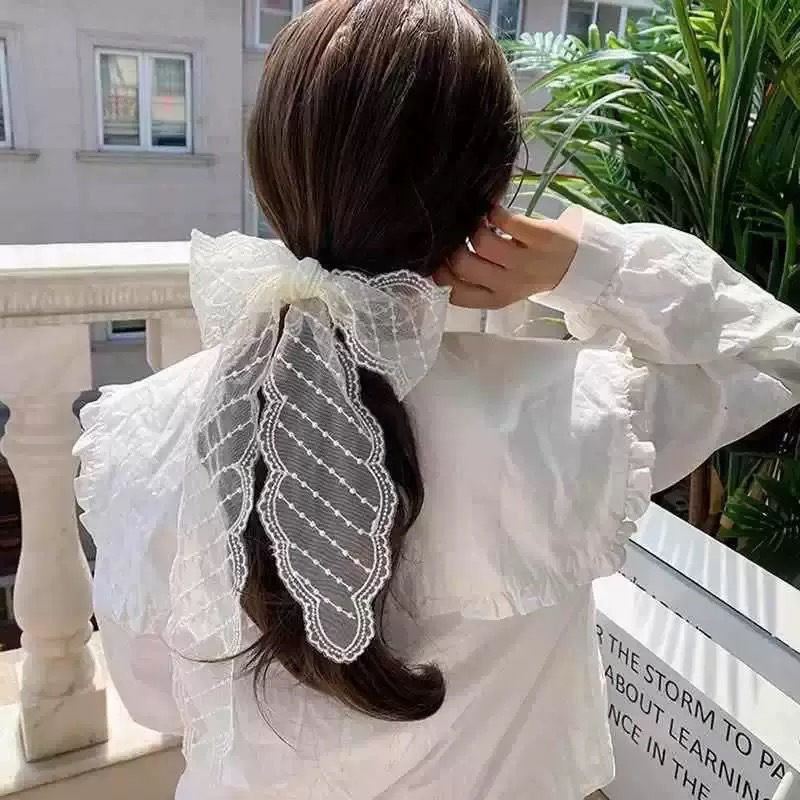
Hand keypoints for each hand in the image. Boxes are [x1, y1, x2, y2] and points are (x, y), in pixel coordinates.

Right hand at [434, 206, 578, 309]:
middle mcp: (509, 283)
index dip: (443, 274)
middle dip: (454, 246)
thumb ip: (475, 280)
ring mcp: (526, 261)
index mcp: (496, 298)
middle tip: (460, 236)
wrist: (579, 264)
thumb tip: (438, 263)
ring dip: (474, 227)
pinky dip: (495, 211)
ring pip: (482, 241)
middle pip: (463, 264)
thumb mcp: (503, 286)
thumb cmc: (532, 271)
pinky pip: (506, 220)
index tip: (443, 259)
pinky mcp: (541, 237)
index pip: (457, 294)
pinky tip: (496, 212)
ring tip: (480, 223)